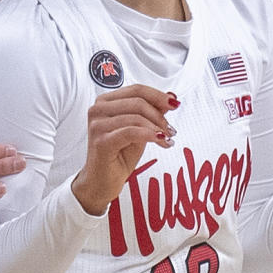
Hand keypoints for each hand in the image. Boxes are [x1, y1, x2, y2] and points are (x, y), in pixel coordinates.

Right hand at [71, 87, 179, 214]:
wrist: (102, 182)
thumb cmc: (118, 155)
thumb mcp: (140, 129)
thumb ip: (151, 112)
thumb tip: (171, 97)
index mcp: (105, 102)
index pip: (136, 90)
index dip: (158, 95)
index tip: (175, 104)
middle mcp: (98, 110)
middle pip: (138, 101)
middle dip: (159, 115)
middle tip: (171, 129)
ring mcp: (98, 125)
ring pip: (136, 117)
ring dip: (157, 127)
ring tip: (167, 139)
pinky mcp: (101, 141)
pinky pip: (131, 132)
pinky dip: (149, 135)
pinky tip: (160, 141)